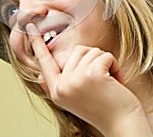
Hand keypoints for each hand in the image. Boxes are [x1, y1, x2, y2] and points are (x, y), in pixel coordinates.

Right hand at [26, 23, 151, 136]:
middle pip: (77, 51)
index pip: (44, 61)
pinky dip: (114, 65)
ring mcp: (76, 80)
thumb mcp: (73, 99)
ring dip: (105, 64)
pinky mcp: (92, 74)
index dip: (37, 43)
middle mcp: (63, 86)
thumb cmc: (103, 110)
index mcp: (56, 90)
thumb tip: (39, 76)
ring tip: (109, 83)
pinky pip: (105, 55)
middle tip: (102, 81)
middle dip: (94, 61)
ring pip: (92, 51)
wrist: (122, 125)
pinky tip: (116, 82)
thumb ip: (56, 86)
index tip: (30, 26)